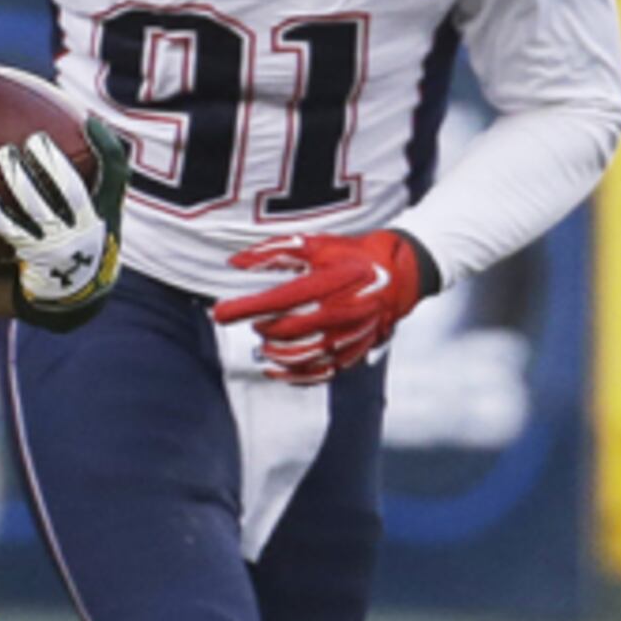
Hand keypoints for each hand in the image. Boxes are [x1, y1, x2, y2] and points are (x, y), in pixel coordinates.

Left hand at [0, 129, 116, 314]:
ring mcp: (61, 244)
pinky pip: (8, 227)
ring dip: (20, 178)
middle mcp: (88, 228)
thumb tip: (71, 136)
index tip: (87, 122)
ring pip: (39, 206)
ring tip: (5, 153)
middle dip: (52, 161)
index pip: (114, 173)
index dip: (104, 146)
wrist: (76, 300)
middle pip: (70, 189)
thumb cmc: (83, 246)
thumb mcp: (99, 219)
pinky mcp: (34, 256)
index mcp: (107, 212)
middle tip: (34, 137)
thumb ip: (91, 186)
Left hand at [213, 228, 433, 381]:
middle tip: (250, 319)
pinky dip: (292, 375)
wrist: (400, 276)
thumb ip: (274, 251)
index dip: (245, 307)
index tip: (220, 312)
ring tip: (264, 339)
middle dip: (260, 327)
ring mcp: (349, 337)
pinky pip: (320, 373)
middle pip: (287, 330)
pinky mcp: (353, 354)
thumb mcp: (316, 245)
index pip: (279, 300)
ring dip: (274, 351)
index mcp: (330, 284)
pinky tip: (274, 368)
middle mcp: (341, 313)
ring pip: (301, 356)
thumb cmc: (352, 256)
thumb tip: (235, 262)